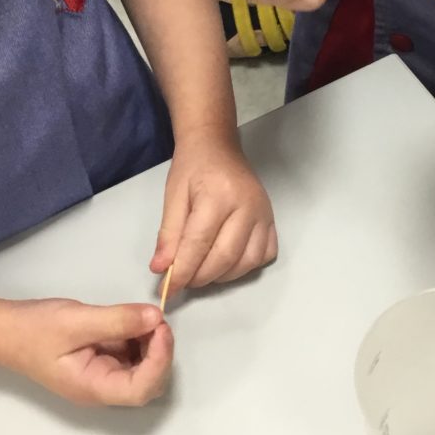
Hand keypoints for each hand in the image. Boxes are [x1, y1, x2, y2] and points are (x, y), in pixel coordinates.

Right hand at [0, 297, 172, 405]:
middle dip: (160, 353)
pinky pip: (130, 356)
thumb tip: (155, 317)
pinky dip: (138, 339)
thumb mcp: (77, 320)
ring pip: (142, 369)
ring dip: (151, 345)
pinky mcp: (100, 362)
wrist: (5, 330)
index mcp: (94, 388)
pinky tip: (132, 320)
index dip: (160, 361)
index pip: (141, 389)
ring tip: (143, 317)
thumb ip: (118, 320)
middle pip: (148, 383)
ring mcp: (102, 376)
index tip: (161, 328)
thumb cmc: (34, 330)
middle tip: (156, 320)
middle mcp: (102, 388)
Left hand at [152, 132, 276, 296]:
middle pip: (225, 257)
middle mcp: (247, 206)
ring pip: (247, 262)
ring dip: (222, 276)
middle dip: (200, 277)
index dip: (182, 270)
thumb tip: (161, 269)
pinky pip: (264, 255)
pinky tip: (228, 261)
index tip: (167, 288)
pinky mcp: (272, 220)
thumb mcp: (173, 196)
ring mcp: (264, 214)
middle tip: (184, 280)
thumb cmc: (192, 168)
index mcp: (218, 195)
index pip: (199, 243)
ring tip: (202, 271)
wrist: (218, 146)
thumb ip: (168, 234)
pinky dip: (246, 266)